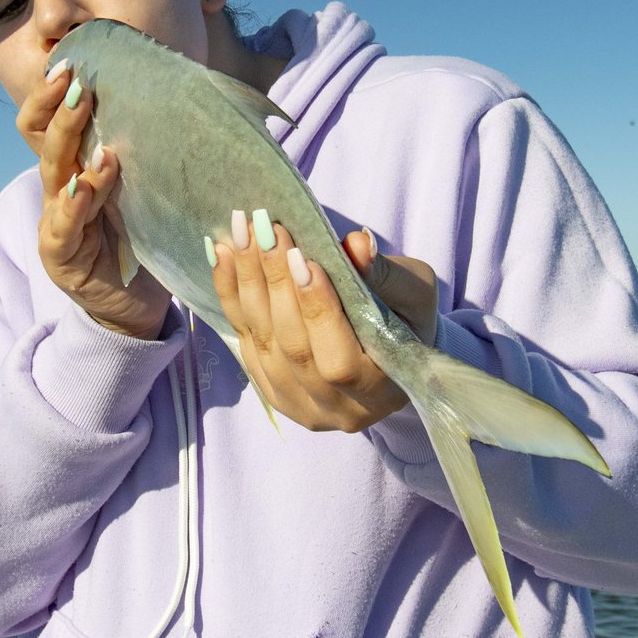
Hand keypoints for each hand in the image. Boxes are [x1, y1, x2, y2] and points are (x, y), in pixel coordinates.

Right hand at [20, 64, 170, 338]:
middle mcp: (59, 190)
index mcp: (76, 168)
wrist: (139, 304)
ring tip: (91, 124)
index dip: (50, 93)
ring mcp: (55, 223)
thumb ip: (150, 152)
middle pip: (46, 140)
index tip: (71, 63)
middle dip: (60, 109)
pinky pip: (59, 228)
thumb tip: (193, 98)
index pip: (46, 122)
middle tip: (78, 82)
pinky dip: (71, 206)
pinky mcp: (60, 257)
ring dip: (70, 147)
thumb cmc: (146, 239)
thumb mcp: (147, 189)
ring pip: (53, 176)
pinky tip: (81, 189)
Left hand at [210, 214, 438, 431]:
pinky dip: (231, 296)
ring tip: (238, 233)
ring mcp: (299, 405)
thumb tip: (356, 245)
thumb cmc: (408, 318)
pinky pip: (244, 341)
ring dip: (246, 283)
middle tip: (261, 227)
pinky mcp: (272, 391)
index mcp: (381, 392)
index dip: (317, 308)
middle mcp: (337, 409)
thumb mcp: (413, 292)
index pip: (339, 359)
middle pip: (293, 347)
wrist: (388, 351)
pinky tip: (224, 255)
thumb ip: (386, 274)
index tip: (300, 255)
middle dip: (274, 282)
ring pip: (262, 343)